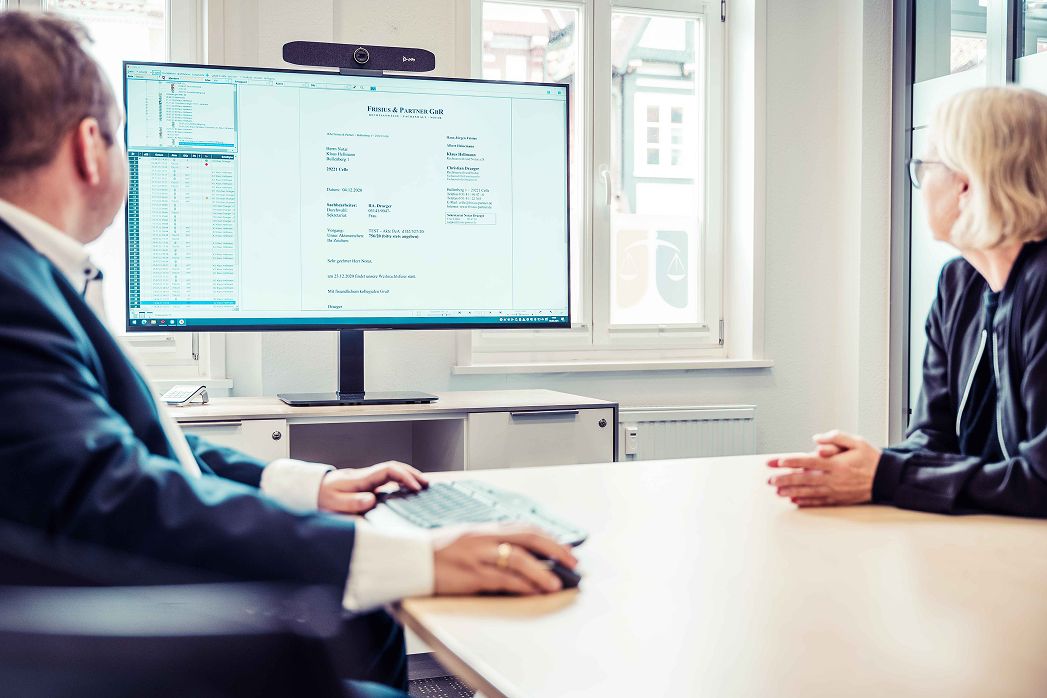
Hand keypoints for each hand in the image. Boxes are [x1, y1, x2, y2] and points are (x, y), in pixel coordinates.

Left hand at [317, 460, 427, 513]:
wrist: (312, 490)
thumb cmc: (322, 497)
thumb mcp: (333, 502)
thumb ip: (351, 502)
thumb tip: (371, 499)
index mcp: (361, 478)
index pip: (388, 470)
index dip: (404, 476)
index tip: (415, 487)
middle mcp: (366, 476)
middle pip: (394, 467)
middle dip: (412, 473)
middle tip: (426, 484)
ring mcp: (367, 479)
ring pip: (392, 471)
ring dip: (408, 475)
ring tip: (422, 484)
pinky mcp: (367, 484)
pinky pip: (388, 478)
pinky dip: (401, 480)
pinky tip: (407, 489)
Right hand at [432, 524, 577, 595]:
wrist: (408, 561)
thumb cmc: (435, 554)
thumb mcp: (465, 541)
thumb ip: (488, 544)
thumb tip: (516, 555)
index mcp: (483, 529)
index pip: (524, 528)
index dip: (548, 538)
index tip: (564, 549)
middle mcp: (483, 538)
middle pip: (528, 538)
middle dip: (554, 550)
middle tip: (572, 562)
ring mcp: (477, 555)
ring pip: (518, 559)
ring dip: (542, 572)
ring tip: (556, 583)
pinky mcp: (470, 575)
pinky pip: (503, 579)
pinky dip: (522, 586)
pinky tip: (533, 591)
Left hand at [767, 430, 880, 507]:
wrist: (886, 478)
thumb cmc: (870, 459)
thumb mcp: (856, 441)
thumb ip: (835, 437)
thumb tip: (817, 439)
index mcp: (836, 463)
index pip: (808, 461)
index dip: (791, 461)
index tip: (778, 462)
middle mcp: (833, 478)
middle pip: (804, 478)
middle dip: (785, 479)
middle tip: (770, 480)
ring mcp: (835, 490)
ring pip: (808, 492)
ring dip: (791, 492)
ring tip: (777, 492)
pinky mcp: (838, 498)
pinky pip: (818, 501)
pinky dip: (805, 502)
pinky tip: (795, 501)